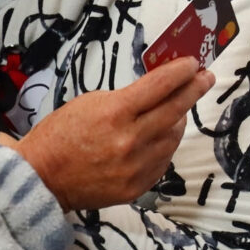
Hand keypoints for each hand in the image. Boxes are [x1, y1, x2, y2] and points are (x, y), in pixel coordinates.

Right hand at [16, 57, 213, 211]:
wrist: (43, 177)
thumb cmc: (59, 134)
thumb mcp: (88, 102)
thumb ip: (124, 99)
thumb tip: (155, 93)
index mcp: (114, 113)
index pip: (159, 86)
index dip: (180, 72)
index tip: (193, 63)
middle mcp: (130, 140)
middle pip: (175, 110)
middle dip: (194, 90)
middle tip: (206, 77)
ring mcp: (136, 166)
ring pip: (172, 137)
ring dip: (178, 119)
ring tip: (178, 108)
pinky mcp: (137, 186)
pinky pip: (162, 160)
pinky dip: (165, 144)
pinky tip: (162, 135)